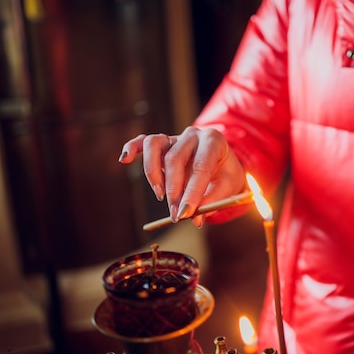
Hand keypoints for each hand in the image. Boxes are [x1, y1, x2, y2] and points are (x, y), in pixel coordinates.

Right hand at [118, 127, 245, 226]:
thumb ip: (212, 201)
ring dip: (154, 174)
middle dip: (174, 191)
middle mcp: (192, 134)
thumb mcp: (228, 187)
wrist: (223, 163)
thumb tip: (195, 219)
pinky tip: (125, 160)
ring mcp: (175, 136)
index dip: (192, 192)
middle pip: (175, 159)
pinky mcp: (162, 143)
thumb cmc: (225, 174)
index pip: (200, 166)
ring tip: (160, 196)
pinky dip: (132, 148)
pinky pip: (143, 141)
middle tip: (176, 215)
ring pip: (155, 146)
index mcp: (213, 141)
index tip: (185, 214)